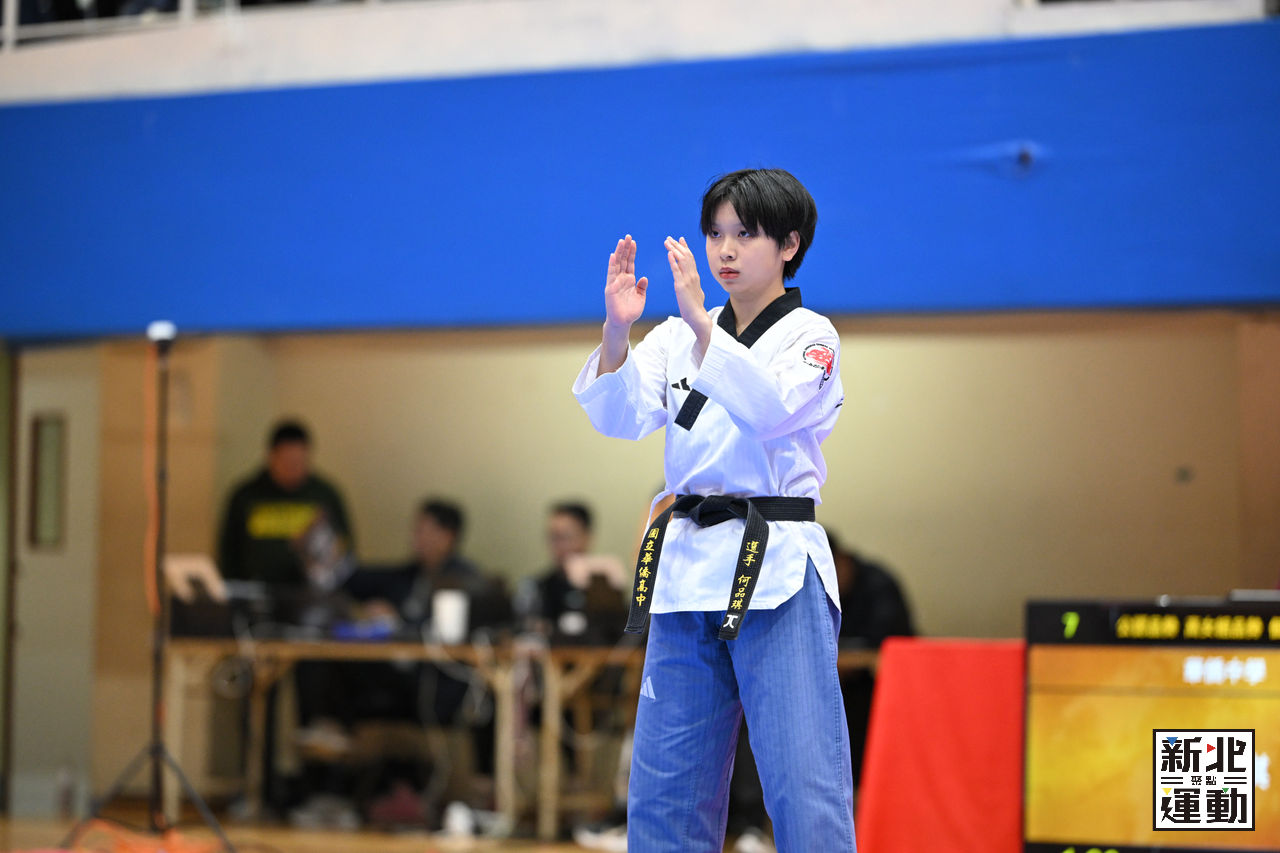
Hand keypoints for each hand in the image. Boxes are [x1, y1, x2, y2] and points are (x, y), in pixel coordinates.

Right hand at [604, 235, 647, 329]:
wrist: (623, 322)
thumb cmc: (631, 311)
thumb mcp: (640, 297)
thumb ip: (642, 287)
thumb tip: (644, 278)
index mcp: (629, 280)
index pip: (630, 263)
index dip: (632, 253)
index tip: (634, 242)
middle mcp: (621, 279)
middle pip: (623, 260)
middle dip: (625, 248)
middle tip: (628, 236)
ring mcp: (615, 282)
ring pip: (617, 264)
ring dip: (619, 253)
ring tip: (621, 241)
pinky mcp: (610, 288)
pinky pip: (611, 275)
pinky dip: (612, 265)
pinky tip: (613, 255)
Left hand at [666, 236, 711, 356]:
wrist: (698, 318)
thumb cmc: (695, 308)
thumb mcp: (695, 293)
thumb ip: (693, 286)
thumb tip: (692, 283)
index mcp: (695, 277)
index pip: (690, 258)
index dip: (685, 248)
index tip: (680, 239)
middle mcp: (693, 276)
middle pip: (685, 256)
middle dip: (677, 246)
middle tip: (669, 238)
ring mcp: (688, 280)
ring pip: (681, 260)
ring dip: (674, 249)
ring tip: (667, 242)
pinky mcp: (681, 286)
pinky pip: (677, 271)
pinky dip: (673, 261)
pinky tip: (669, 253)